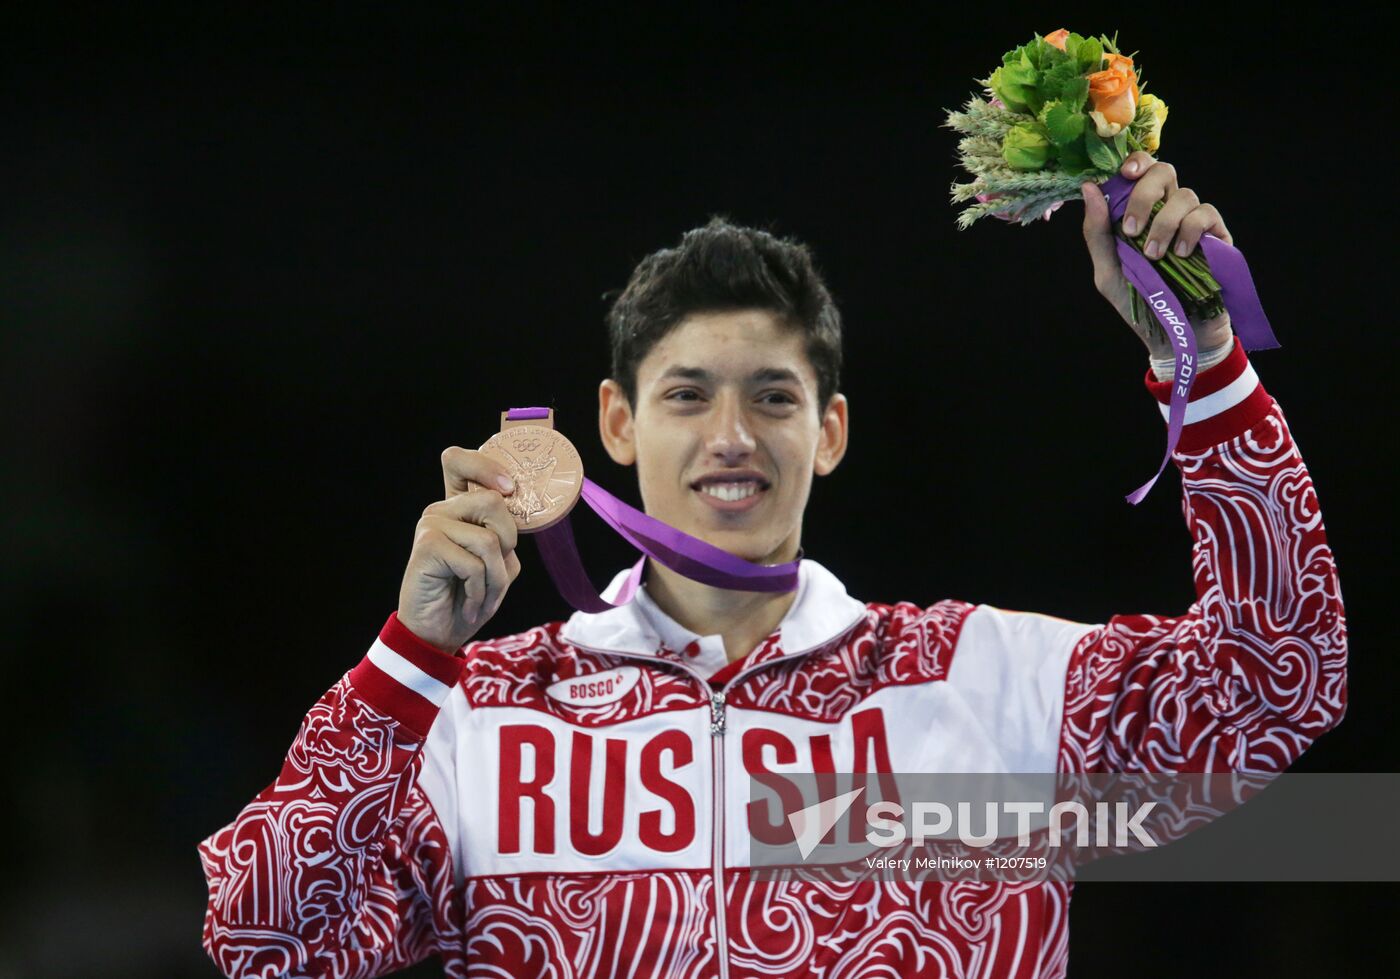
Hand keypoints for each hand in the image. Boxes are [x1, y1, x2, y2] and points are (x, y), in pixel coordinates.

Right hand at [396, 447, 521, 652]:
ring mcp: (431, 524)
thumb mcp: (499, 564)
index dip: (487, 466)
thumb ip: (505, 535)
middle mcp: (442, 510)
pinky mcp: (428, 544)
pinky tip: (469, 603)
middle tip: (495, 573)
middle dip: (508, 542)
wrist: (438, 634)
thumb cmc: (470, 598)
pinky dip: (481, 591)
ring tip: (482, 595)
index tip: (509, 488)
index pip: (460, 462)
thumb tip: (512, 506)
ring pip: (490, 538)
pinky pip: (475, 564)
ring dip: (496, 577)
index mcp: (458, 508)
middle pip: (493, 500)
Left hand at [1081, 152, 1233, 358]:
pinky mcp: (1217, 236)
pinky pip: (1206, 214)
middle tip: (1131, 229)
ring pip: (1185, 194)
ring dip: (1163, 224)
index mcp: (1140, 213)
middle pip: (1164, 172)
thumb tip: (1089, 188)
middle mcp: (1167, 210)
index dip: (1134, 163)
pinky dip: (1190, 230)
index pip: (1140, 171)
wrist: (1172, 334)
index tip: (1123, 175)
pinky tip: (1180, 254)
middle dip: (1145, 194)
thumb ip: (1098, 232)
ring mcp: (1193, 221)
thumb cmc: (1139, 302)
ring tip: (1153, 257)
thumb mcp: (1109, 271)